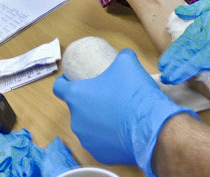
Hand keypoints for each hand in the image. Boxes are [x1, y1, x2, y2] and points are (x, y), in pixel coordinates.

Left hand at [53, 49, 197, 173]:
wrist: (150, 126)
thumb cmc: (134, 93)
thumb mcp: (128, 63)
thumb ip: (122, 57)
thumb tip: (124, 56)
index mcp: (77, 96)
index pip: (59, 88)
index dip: (64, 82)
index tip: (73, 80)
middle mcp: (76, 119)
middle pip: (77, 108)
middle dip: (89, 101)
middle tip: (108, 95)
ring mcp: (86, 139)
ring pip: (89, 126)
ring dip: (98, 119)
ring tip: (118, 114)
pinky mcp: (99, 153)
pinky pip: (101, 141)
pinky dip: (109, 136)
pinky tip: (124, 130)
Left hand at [158, 0, 209, 84]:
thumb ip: (195, 10)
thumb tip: (178, 12)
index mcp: (206, 21)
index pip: (186, 39)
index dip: (174, 52)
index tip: (163, 64)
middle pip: (193, 49)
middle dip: (178, 63)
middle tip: (166, 76)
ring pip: (206, 53)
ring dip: (190, 66)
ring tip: (176, 77)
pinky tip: (201, 69)